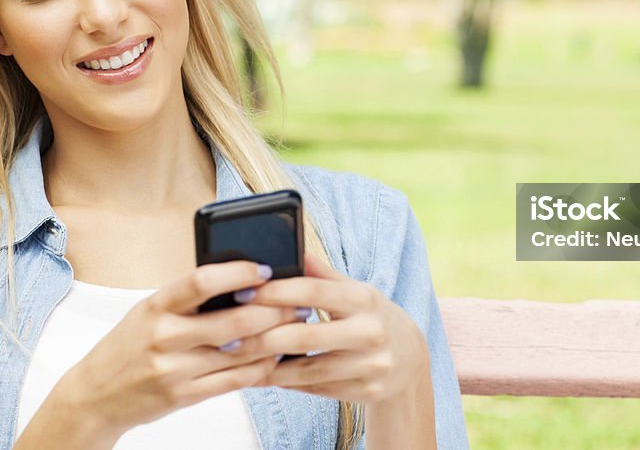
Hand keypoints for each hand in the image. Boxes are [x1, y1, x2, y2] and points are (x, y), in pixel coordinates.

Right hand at [59, 261, 302, 434]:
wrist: (94, 396)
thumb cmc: (130, 344)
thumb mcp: (150, 311)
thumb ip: (190, 298)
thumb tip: (243, 278)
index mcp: (156, 306)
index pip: (200, 282)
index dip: (237, 273)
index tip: (264, 267)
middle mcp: (164, 336)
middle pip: (233, 321)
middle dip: (274, 310)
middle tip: (298, 301)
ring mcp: (174, 369)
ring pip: (240, 352)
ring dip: (276, 338)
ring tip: (296, 325)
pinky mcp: (183, 396)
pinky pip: (233, 381)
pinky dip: (261, 368)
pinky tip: (276, 357)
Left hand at [247, 253, 431, 403]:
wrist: (410, 358)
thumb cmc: (372, 316)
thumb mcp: (356, 290)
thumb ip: (322, 274)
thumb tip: (293, 248)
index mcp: (363, 299)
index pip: (312, 292)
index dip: (274, 293)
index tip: (242, 293)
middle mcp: (369, 332)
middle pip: (305, 336)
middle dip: (262, 337)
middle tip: (229, 336)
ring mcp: (369, 365)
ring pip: (307, 371)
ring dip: (269, 367)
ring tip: (241, 360)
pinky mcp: (365, 391)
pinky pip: (316, 390)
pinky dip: (288, 383)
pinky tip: (267, 376)